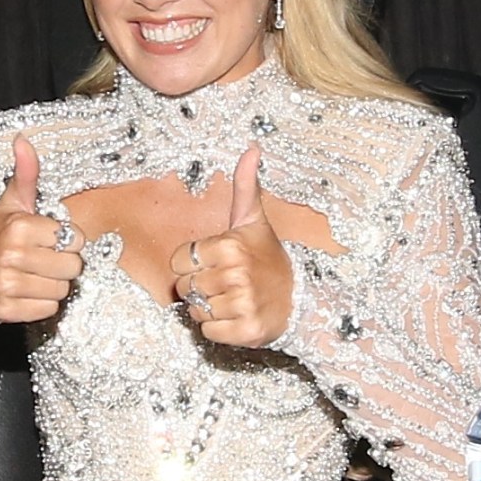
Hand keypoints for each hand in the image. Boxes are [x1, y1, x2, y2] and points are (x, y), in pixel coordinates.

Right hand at [0, 134, 84, 322]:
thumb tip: (23, 139)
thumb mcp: (14, 201)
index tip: (46, 237)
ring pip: (62, 290)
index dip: (65, 239)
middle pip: (72, 267)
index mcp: (19, 227)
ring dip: (53, 284)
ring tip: (33, 274)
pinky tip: (27, 291)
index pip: (75, 239)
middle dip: (62, 263)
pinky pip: (48, 310)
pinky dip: (42, 304)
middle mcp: (11, 257)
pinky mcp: (6, 311)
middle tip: (41, 257)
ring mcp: (7, 286)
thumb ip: (27, 173)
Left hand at [171, 146, 292, 347]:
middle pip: (185, 287)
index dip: (193, 263)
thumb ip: (245, 186)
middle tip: (225, 283)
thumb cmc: (268, 258)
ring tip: (233, 299)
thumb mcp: (254, 220)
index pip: (179, 261)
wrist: (300, 299)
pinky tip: (237, 317)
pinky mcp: (246, 330)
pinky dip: (219, 329)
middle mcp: (235, 273)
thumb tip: (251, 148)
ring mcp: (241, 303)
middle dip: (201, 287)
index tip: (215, 262)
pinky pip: (208, 331)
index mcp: (229, 244)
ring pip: (196, 310)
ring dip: (209, 308)